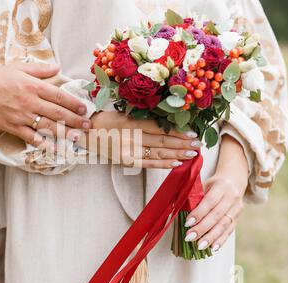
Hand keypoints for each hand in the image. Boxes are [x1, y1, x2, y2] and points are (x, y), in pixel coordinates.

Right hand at [0, 62, 90, 148]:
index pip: (60, 96)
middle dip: (75, 120)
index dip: (74, 104)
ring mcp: (22, 116)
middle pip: (58, 113)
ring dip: (65, 133)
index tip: (85, 109)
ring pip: (48, 126)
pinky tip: (54, 148)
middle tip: (88, 125)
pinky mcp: (14, 127)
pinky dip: (43, 143)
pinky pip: (31, 137)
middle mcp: (30, 102)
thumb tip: (58, 67)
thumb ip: (41, 69)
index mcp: (33, 86)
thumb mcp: (20, 67)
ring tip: (78, 137)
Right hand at [83, 111, 202, 168]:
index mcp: (131, 122)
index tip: (192, 132)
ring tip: (192, 153)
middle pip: (161, 141)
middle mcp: (131, 137)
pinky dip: (163, 164)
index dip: (177, 131)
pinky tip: (177, 163)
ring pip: (157, 153)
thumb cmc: (108, 121)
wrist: (88, 134)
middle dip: (182, 143)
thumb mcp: (125, 113)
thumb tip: (168, 122)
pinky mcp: (127, 161)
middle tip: (198, 144)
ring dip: (177, 154)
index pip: (159, 128)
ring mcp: (129, 150)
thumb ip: (144, 118)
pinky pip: (148, 164)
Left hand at [184, 135, 248, 251]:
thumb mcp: (204, 184)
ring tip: (199, 246)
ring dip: (211, 237)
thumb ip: (194, 195)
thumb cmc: (213, 184)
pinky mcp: (238, 218)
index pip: (209, 201)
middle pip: (216, 215)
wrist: (234, 181)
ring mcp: (236, 209)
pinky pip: (230, 231)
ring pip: (224, 225)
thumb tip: (178, 208)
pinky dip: (220, 240)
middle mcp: (231, 198)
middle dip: (202, 228)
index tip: (187, 223)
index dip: (199, 213)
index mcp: (221, 186)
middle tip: (189, 237)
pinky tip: (212, 248)